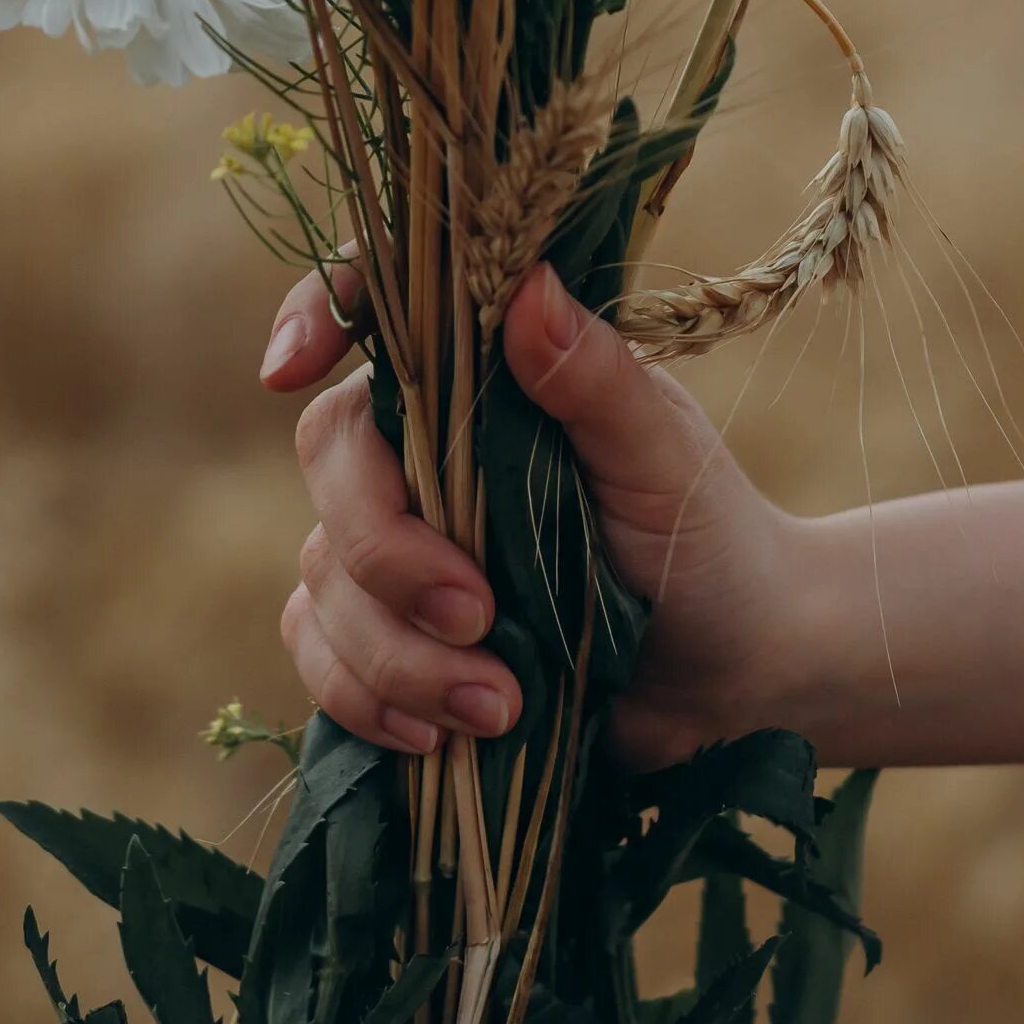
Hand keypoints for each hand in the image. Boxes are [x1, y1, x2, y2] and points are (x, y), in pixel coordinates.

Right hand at [262, 262, 803, 769]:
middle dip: (386, 551)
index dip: (314, 313)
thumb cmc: (709, 540)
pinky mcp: (394, 639)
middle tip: (478, 614)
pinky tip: (441, 739)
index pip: (377, 313)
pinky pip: (322, 659)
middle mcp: (428, 448)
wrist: (736, 678)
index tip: (287, 369)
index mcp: (488, 377)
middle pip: (330, 460)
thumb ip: (593, 378)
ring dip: (396, 654)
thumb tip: (525, 284)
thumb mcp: (663, 458)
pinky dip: (370, 700)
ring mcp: (401, 545)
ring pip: (323, 577)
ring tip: (499, 705)